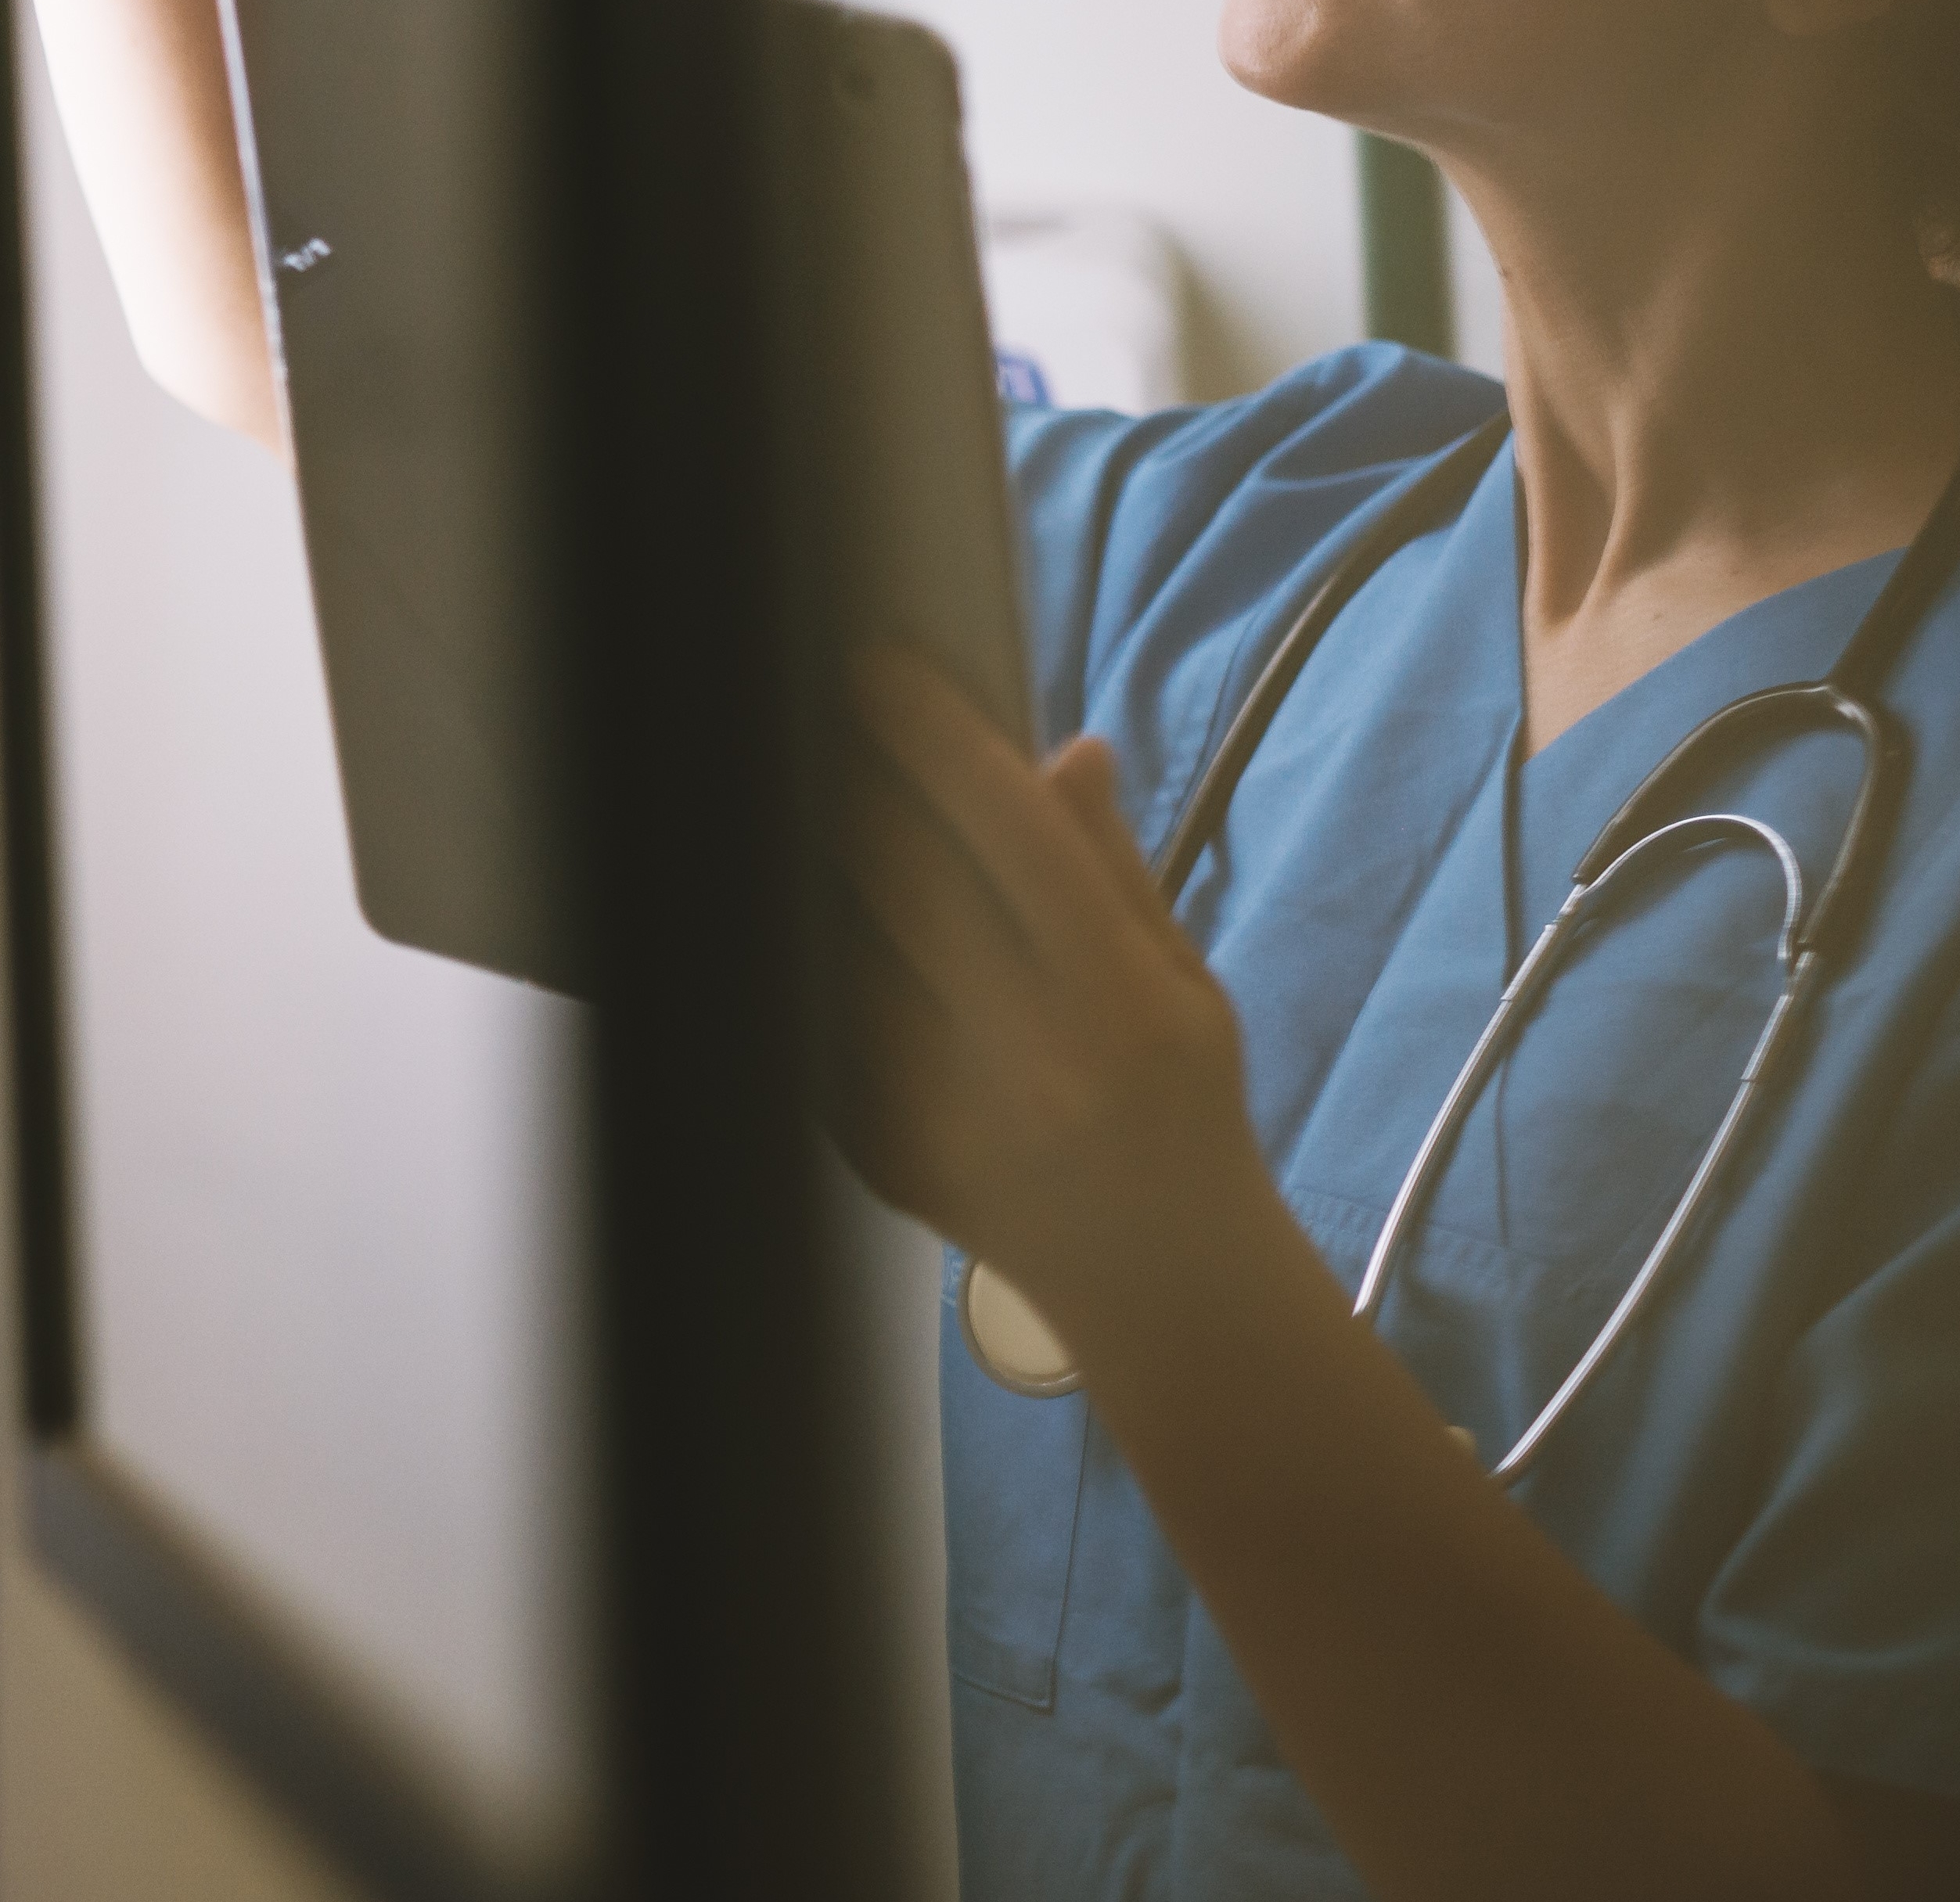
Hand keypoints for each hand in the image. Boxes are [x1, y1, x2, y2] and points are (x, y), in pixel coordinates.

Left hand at [822, 651, 1265, 1338]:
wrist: (1167, 1288)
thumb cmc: (1183, 1113)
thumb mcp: (1184, 986)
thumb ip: (1112, 870)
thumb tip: (1065, 749)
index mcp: (1121, 1004)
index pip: (1014, 842)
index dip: (940, 746)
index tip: (879, 671)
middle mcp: (1028, 1060)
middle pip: (906, 886)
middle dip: (849, 790)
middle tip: (800, 712)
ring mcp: (947, 1118)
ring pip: (845, 955)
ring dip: (811, 873)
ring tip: (775, 798)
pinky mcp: (885, 1160)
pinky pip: (823, 1037)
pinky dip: (809, 972)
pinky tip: (791, 915)